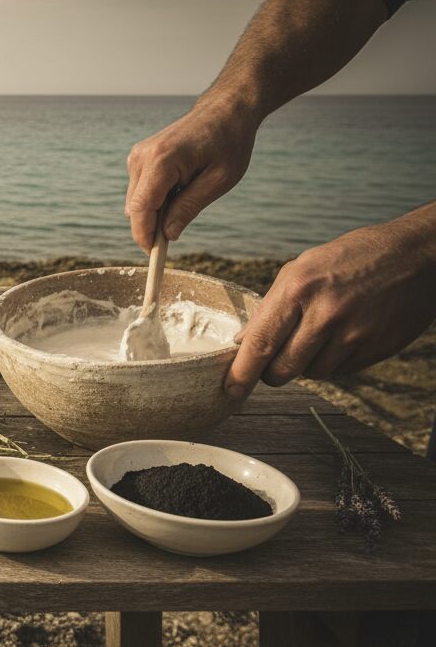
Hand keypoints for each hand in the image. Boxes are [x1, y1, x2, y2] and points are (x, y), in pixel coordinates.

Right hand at [125, 97, 259, 250]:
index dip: (145, 236)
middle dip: (151, 226)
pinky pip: (140, 191)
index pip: (141, 209)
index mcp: (161, 161)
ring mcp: (137, 156)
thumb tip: (167, 235)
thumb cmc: (229, 142)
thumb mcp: (219, 180)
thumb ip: (189, 207)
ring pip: (136, 202)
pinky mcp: (138, 158)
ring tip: (188, 197)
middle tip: (179, 231)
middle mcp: (141, 157)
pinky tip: (179, 188)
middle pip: (135, 209)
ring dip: (155, 211)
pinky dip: (155, 199)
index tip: (155, 256)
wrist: (225, 110)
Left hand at [225, 206, 435, 397]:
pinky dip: (333, 362)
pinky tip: (342, 337)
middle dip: (272, 372)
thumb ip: (271, 307)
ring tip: (318, 335)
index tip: (230, 390)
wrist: (416, 256)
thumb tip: (242, 342)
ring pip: (312, 374)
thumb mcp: (302, 269)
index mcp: (299, 288)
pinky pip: (340, 372)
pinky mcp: (376, 349)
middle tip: (274, 361)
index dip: (241, 373)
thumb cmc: (350, 259)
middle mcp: (325, 313)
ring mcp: (354, 334)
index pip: (260, 343)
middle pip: (282, 370)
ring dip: (306, 365)